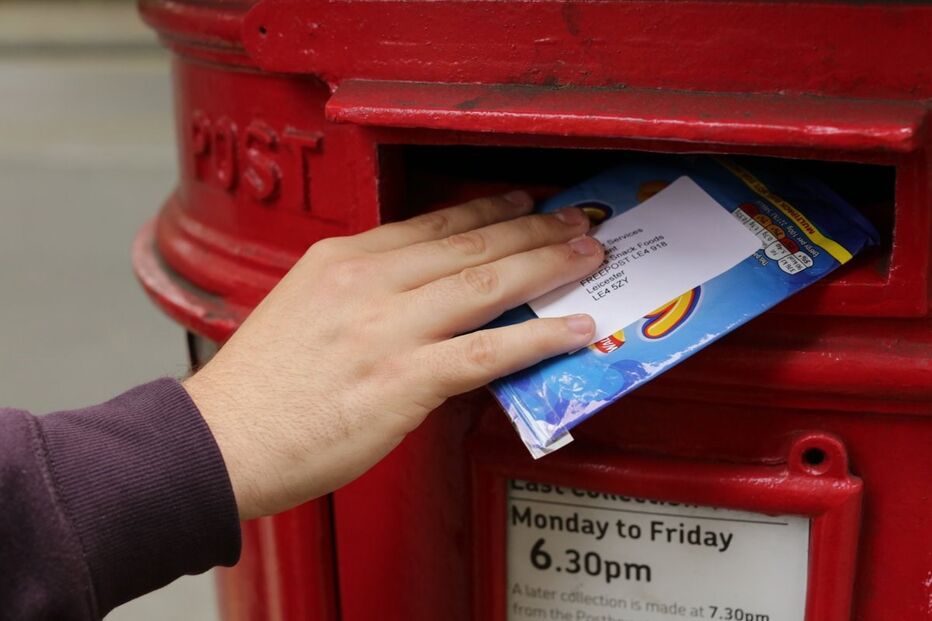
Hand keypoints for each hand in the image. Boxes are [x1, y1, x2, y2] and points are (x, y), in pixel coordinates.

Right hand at [183, 192, 603, 518]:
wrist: (220, 442)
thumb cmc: (258, 389)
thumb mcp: (301, 310)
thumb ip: (360, 296)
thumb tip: (417, 301)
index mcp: (341, 259)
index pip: (432, 222)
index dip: (488, 210)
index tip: (522, 204)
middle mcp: (368, 281)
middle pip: (471, 241)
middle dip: (533, 228)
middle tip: (575, 221)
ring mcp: (388, 328)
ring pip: (487, 282)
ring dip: (547, 265)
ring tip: (585, 257)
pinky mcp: (403, 379)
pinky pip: (487, 351)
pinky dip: (537, 336)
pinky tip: (571, 330)